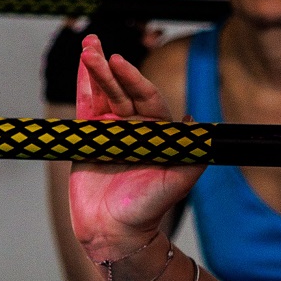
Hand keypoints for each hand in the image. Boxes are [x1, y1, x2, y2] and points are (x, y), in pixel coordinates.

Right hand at [65, 34, 193, 277]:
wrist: (115, 233)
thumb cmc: (147, 211)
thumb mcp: (175, 183)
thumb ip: (190, 155)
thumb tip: (199, 125)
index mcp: (157, 134)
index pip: (147, 98)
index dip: (134, 80)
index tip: (121, 63)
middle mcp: (135, 128)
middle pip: (122, 91)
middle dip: (109, 69)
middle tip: (96, 49)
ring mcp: (111, 131)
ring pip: (103, 94)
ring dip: (95, 70)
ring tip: (87, 46)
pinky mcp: (89, 139)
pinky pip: (86, 108)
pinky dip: (83, 86)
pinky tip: (81, 65)